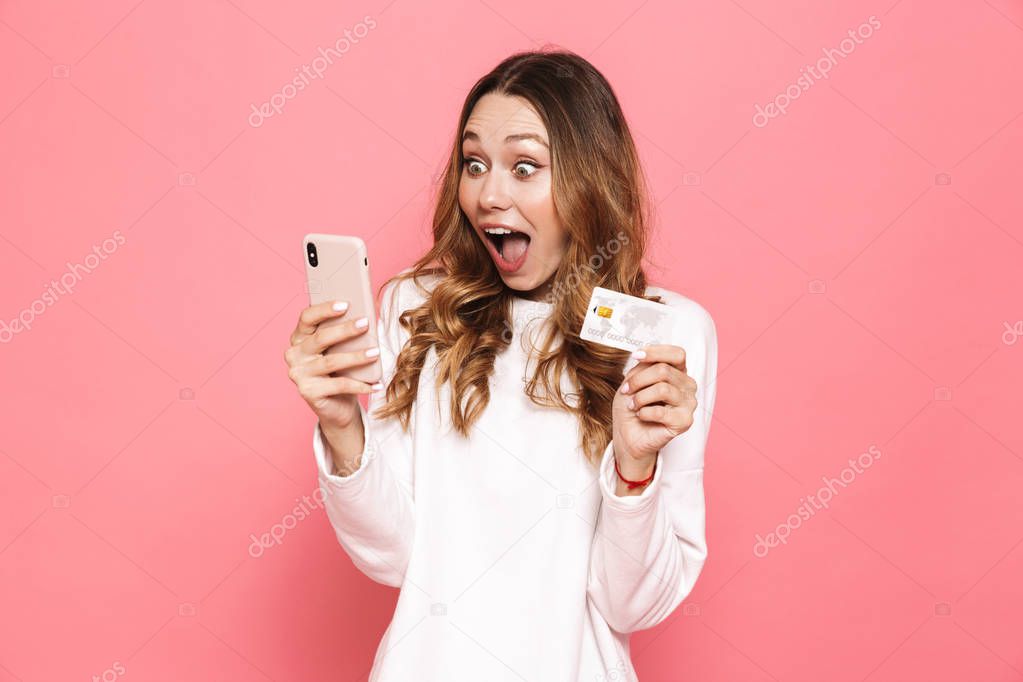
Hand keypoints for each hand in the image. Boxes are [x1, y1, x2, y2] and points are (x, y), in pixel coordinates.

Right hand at [284, 300, 380, 431]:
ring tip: (375, 353)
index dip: (324, 310)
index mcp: (299, 338)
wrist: (337, 406)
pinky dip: (361, 385)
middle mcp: (294, 354)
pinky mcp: (308, 392)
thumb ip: (344, 335)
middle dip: (345, 330)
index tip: (345, 305)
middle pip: (320, 338)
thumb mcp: (341, 350)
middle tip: (365, 323)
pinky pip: (339, 385)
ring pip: (331, 361)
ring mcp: (298, 374)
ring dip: (356, 357)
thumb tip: (365, 319)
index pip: (306, 318)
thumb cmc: (340, 371)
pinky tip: (376, 384)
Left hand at [612, 344, 697, 474]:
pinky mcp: (685, 422)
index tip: (636, 355)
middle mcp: (688, 386)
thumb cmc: (632, 407)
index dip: (656, 352)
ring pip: (662, 389)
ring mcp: (689, 404)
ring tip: (632, 405)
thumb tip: (644, 354)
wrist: (628, 435)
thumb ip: (643, 366)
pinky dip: (644, 413)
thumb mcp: (633, 380)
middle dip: (638, 380)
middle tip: (626, 391)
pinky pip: (661, 411)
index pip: (677, 354)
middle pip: (664, 370)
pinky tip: (641, 416)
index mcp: (678, 372)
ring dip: (640, 397)